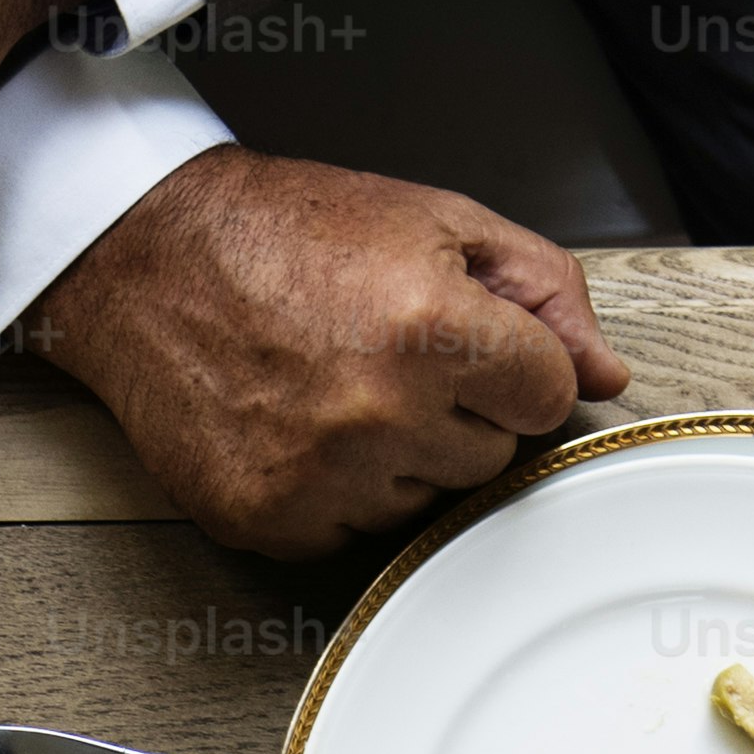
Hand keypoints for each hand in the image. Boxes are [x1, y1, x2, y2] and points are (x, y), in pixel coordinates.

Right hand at [23, 150, 626, 559]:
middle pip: (490, 456)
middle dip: (458, 410)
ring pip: (424, 501)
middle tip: (390, 357)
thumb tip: (604, 372)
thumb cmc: (285, 232)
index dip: (516, 366)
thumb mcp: (435, 221)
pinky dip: (336, 491)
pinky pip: (351, 533)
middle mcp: (377, 410)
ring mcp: (319, 476)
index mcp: (429, 326)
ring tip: (339, 388)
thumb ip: (540, 291)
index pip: (547, 397)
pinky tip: (300, 428)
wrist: (149, 263)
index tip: (475, 348)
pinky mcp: (270, 519)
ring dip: (400, 456)